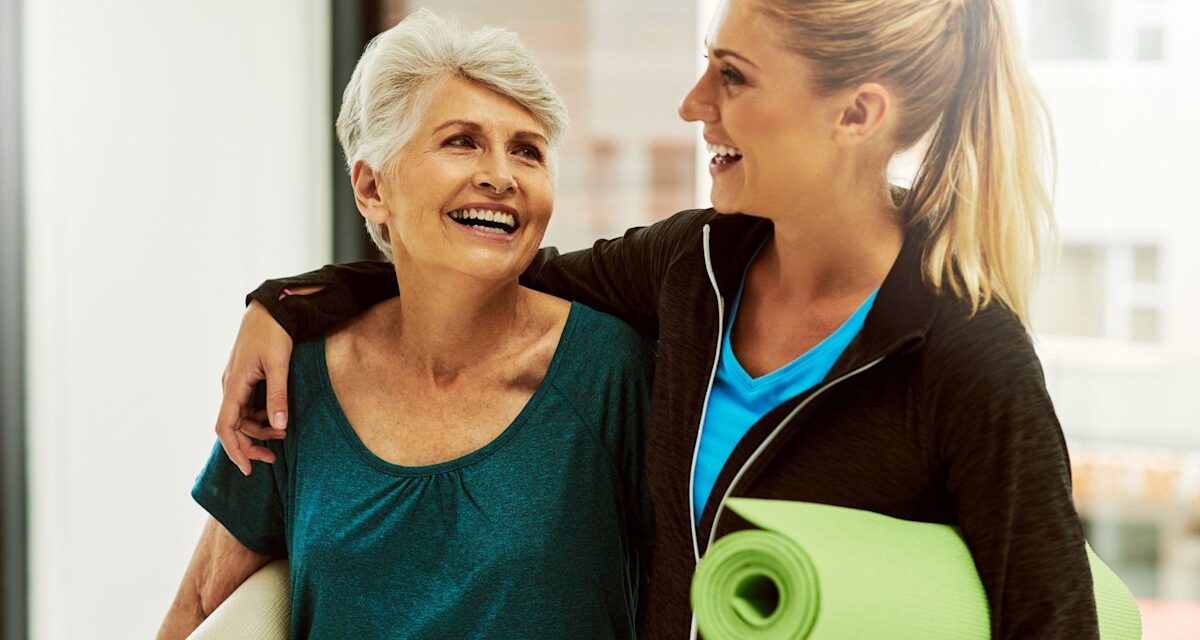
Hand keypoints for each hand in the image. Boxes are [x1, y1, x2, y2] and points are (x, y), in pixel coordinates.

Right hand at [215, 300, 293, 475]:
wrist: (269, 309)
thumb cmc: (273, 333)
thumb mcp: (279, 364)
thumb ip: (278, 395)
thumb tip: (279, 425)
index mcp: (234, 385)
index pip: (225, 427)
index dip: (234, 450)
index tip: (247, 469)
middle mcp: (230, 386)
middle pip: (233, 426)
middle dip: (251, 444)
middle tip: (273, 458)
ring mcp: (236, 382)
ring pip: (241, 417)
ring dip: (259, 429)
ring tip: (284, 435)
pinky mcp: (244, 378)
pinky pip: (247, 405)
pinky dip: (260, 416)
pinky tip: (277, 418)